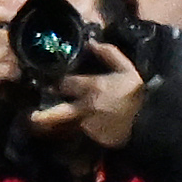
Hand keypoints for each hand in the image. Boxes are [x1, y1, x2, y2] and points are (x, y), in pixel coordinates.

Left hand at [27, 38, 145, 149]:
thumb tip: (92, 43)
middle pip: (57, 112)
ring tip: (43, 124)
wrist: (150, 124)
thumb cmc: (138, 95)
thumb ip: (110, 55)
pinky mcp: (93, 137)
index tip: (47, 81)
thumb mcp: (128, 70)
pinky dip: (76, 129)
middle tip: (31, 116)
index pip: (64, 84)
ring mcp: (88, 125)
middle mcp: (85, 107)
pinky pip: (79, 132)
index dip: (56, 82)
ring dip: (57, 123)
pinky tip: (74, 127)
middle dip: (42, 115)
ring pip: (66, 123)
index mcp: (92, 87)